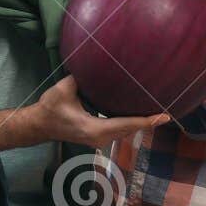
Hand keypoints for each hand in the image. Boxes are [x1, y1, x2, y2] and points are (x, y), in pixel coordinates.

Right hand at [35, 76, 168, 148]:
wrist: (40, 125)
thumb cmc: (50, 108)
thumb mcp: (64, 90)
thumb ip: (81, 78)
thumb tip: (96, 65)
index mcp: (94, 128)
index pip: (125, 124)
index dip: (145, 121)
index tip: (163, 117)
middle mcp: (99, 138)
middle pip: (129, 130)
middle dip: (147, 122)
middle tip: (166, 113)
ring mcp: (99, 141)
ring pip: (125, 132)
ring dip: (140, 124)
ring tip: (157, 115)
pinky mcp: (98, 138)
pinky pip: (119, 131)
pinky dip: (131, 124)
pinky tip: (140, 116)